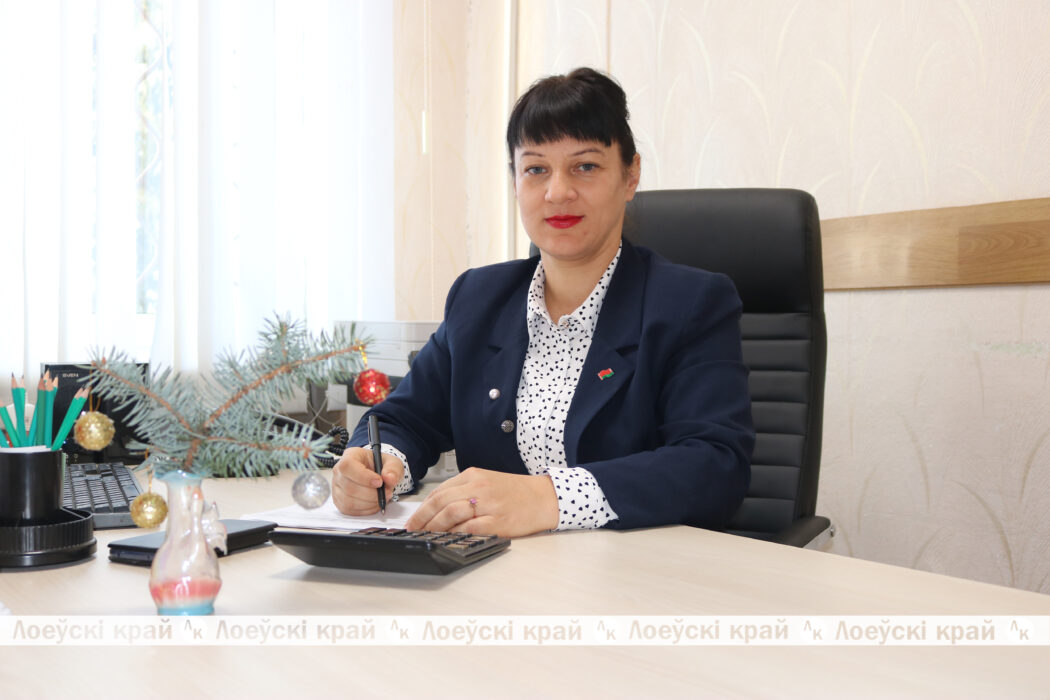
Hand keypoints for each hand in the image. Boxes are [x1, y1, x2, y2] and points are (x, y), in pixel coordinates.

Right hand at [332, 447, 404, 515]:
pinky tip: (374, 503)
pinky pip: (349, 510)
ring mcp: (337, 487)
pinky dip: (365, 510)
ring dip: (369, 503)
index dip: (363, 476)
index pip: (348, 466)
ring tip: (381, 497)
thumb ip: (393, 469)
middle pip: (349, 487)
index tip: (379, 482)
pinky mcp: (339, 501)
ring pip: (349, 501)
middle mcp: (339, 471)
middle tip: (386, 492)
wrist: (377, 475)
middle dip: (371, 494)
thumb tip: (389, 478)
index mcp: (350, 456)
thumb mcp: (392, 462)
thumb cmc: (381, 466)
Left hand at [406, 467, 558, 536]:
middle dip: (422, 518)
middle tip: (414, 530)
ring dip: (434, 527)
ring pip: (450, 514)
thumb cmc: (516, 492)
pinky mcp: (496, 521)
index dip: (422, 507)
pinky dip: (454, 534)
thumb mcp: (487, 482)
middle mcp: (478, 487)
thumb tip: (437, 508)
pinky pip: (468, 528)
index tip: (414, 519)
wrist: (544, 498)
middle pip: (441, 502)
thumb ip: (463, 490)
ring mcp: (487, 504)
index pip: (439, 491)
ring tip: (427, 536)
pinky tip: (448, 539)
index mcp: (473, 476)